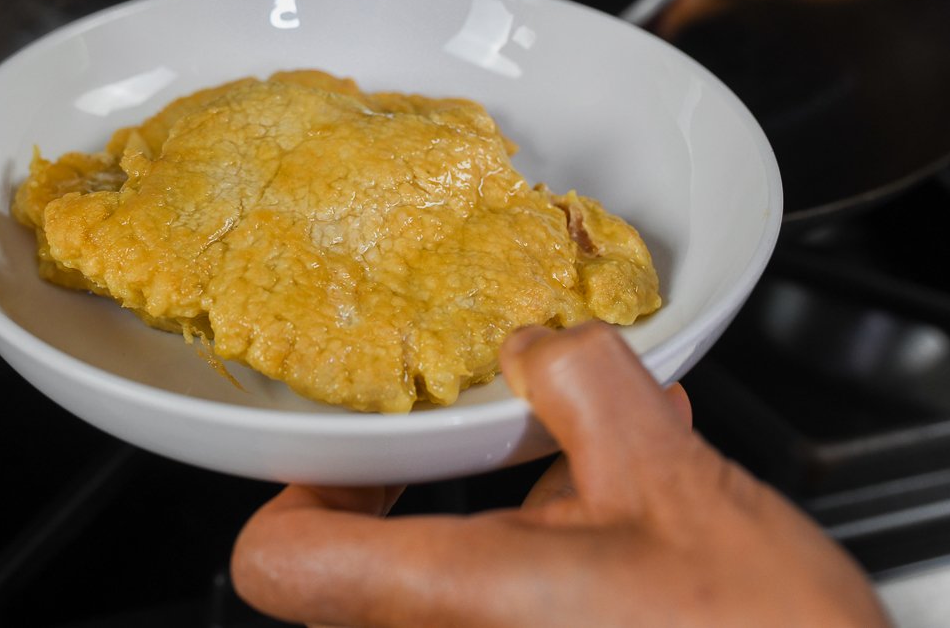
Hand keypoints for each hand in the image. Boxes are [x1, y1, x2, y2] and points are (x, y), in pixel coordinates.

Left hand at [231, 322, 891, 627]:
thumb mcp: (672, 476)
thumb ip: (584, 385)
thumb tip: (541, 349)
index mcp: (456, 597)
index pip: (278, 562)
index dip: (300, 492)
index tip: (360, 453)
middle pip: (357, 568)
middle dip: (430, 487)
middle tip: (487, 440)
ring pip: (435, 588)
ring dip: (498, 515)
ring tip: (584, 466)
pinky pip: (493, 610)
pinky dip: (539, 557)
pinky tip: (622, 519)